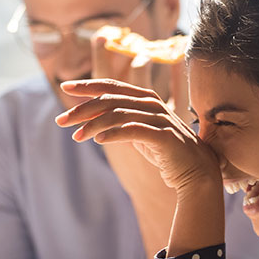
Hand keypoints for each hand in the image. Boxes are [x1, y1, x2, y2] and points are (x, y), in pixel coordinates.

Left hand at [55, 79, 220, 191]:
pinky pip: (133, 131)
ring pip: (118, 114)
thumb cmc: (166, 153)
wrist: (196, 173)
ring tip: (76, 136)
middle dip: (83, 108)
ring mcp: (160, 119)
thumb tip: (87, 121)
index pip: (112, 86)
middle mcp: (152, 104)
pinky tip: (97, 140)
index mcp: (146, 99)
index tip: (65, 87)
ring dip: (93, 124)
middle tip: (61, 119)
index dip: (88, 85)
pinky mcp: (164, 137)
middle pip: (110, 99)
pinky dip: (113, 134)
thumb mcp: (139, 133)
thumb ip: (119, 122)